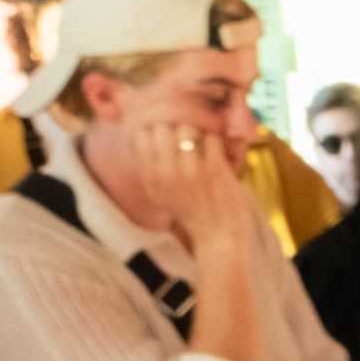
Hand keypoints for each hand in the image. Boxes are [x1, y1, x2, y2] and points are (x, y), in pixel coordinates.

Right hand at [100, 116, 244, 255]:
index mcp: (150, 178)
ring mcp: (191, 171)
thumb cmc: (190, 212)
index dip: (153, 127)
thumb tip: (141, 132)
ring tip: (201, 137)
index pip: (140, 135)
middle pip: (161, 126)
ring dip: (196, 128)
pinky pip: (211, 138)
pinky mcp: (215, 170)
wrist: (219, 237)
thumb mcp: (159, 194)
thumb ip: (148, 166)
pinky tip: (216, 149)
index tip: (165, 129)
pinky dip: (215, 139)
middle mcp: (166, 173)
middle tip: (186, 128)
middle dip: (174, 123)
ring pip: (186, 127)